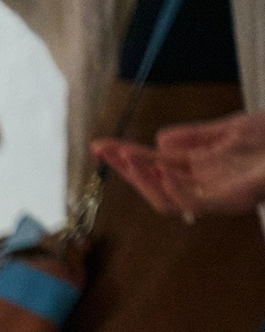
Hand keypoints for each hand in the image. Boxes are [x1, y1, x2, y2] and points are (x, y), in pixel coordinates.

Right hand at [97, 112, 264, 218]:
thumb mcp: (233, 129)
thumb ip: (197, 136)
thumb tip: (159, 140)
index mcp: (200, 168)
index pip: (153, 165)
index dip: (125, 156)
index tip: (100, 144)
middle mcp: (202, 186)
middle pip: (152, 187)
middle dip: (127, 170)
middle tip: (108, 151)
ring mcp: (215, 196)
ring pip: (166, 200)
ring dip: (144, 180)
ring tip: (129, 158)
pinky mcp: (230, 201)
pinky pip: (193, 202)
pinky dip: (173, 188)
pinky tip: (161, 170)